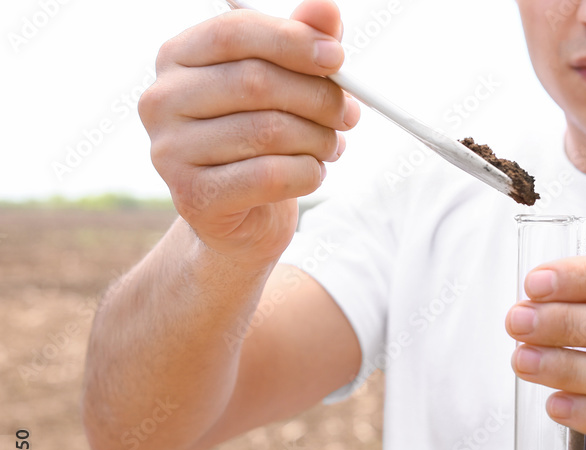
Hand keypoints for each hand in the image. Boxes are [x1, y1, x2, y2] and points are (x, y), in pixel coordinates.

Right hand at [138, 0, 359, 266]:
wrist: (241, 218)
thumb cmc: (262, 141)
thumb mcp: (283, 86)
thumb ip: (300, 45)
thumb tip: (327, 10)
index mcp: (178, 58)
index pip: (235, 32)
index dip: (293, 41)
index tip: (338, 58)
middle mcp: (161, 99)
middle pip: (255, 82)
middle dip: (317, 97)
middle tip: (350, 113)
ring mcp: (169, 151)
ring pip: (268, 132)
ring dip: (318, 139)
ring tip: (332, 146)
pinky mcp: (193, 197)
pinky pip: (269, 176)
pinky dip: (307, 173)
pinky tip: (313, 173)